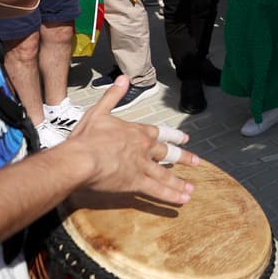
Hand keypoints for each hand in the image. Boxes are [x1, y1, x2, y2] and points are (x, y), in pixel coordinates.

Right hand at [60, 77, 199, 204]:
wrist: (81, 160)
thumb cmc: (86, 137)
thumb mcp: (99, 111)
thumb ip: (113, 96)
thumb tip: (123, 79)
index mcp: (136, 132)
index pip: (159, 132)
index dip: (173, 135)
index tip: (185, 138)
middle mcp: (144, 148)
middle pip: (167, 152)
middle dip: (183, 157)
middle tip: (196, 161)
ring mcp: (142, 166)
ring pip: (165, 174)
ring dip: (179, 182)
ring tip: (191, 188)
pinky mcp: (137, 183)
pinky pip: (158, 190)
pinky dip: (171, 195)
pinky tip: (183, 199)